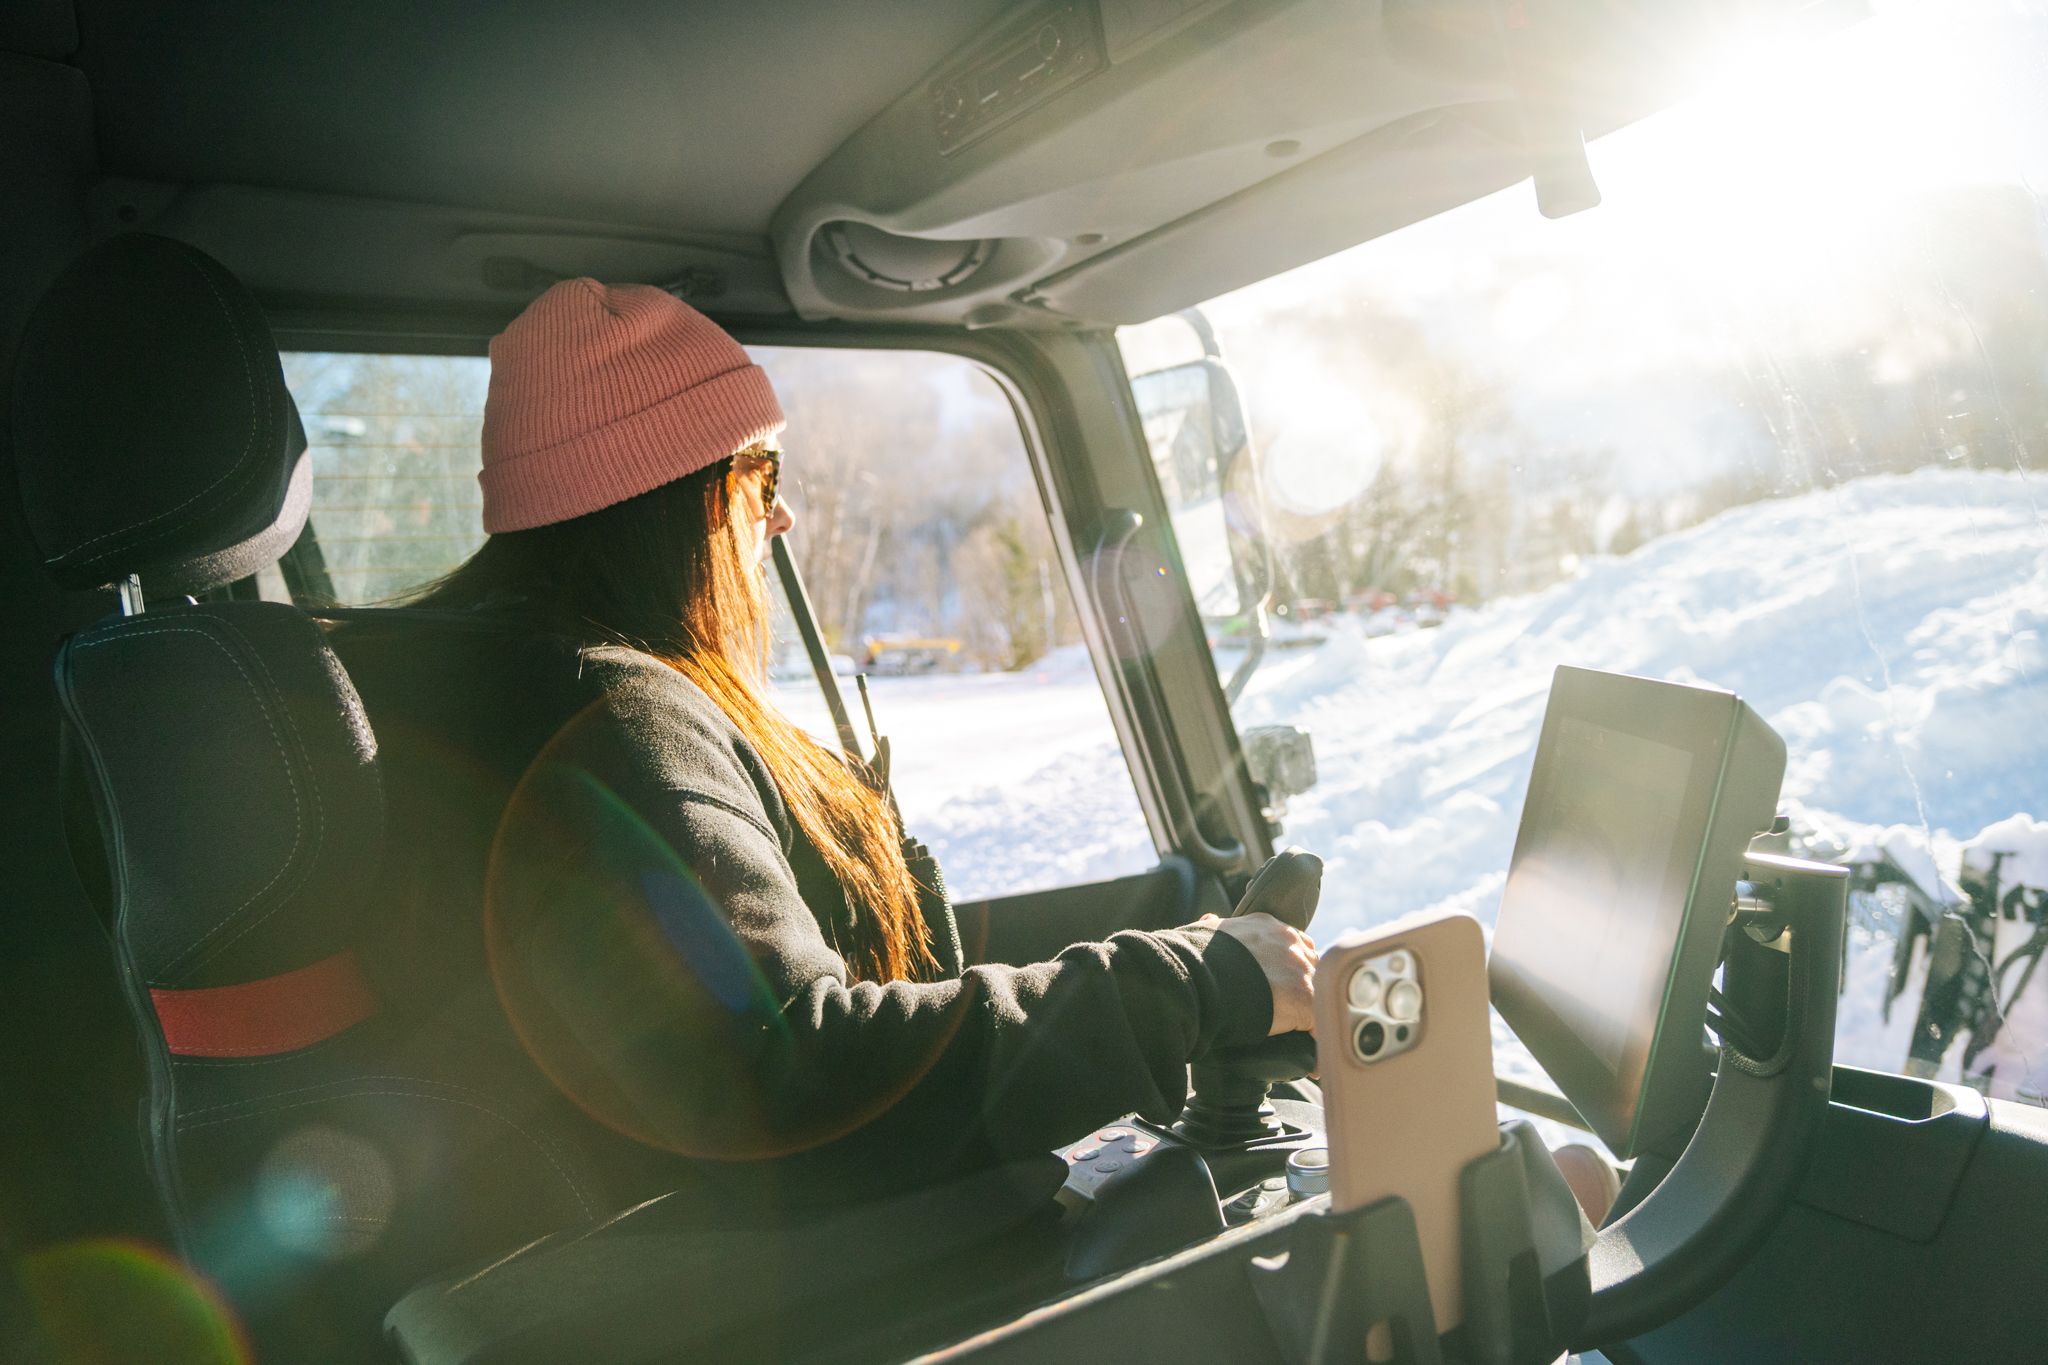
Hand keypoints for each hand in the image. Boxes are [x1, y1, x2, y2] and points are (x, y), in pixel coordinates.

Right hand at [1203, 912, 1316, 1035]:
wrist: (1195, 979)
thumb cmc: (1193, 960)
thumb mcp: (1205, 933)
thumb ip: (1213, 927)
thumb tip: (1208, 919)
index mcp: (1266, 925)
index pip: (1293, 942)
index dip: (1290, 964)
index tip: (1283, 981)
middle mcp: (1288, 942)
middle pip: (1312, 965)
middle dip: (1303, 985)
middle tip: (1291, 1010)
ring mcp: (1299, 969)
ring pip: (1318, 991)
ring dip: (1310, 1011)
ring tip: (1302, 1033)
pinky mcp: (1303, 998)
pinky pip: (1319, 1020)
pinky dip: (1313, 1036)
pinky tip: (1307, 1051)